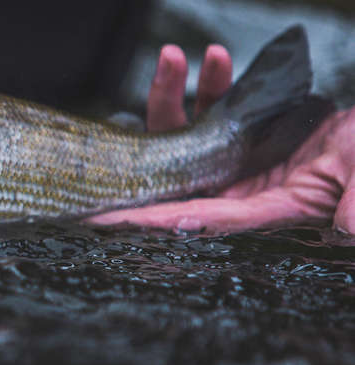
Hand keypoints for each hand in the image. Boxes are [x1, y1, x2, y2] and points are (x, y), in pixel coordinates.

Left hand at [90, 44, 354, 232]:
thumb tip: (348, 228)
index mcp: (271, 208)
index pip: (206, 218)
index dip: (160, 220)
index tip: (112, 220)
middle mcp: (245, 189)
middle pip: (178, 176)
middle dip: (145, 152)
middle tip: (116, 134)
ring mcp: (241, 162)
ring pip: (188, 136)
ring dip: (177, 96)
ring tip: (175, 56)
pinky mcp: (246, 136)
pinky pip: (214, 110)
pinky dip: (210, 85)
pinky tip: (214, 58)